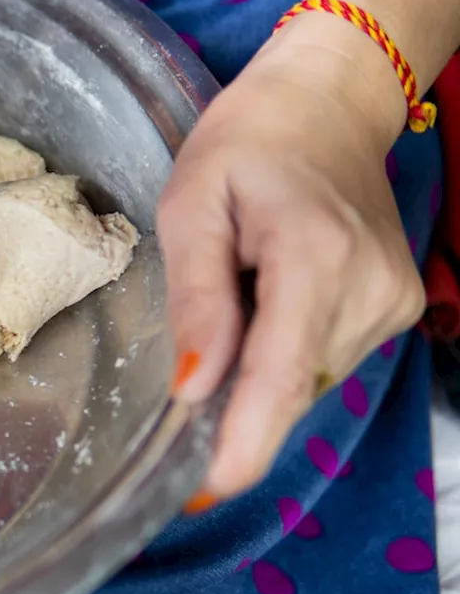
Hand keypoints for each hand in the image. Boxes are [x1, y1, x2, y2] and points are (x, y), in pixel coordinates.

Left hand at [158, 19, 423, 499]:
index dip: (245, 441)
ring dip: (261, 368)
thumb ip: (198, 298)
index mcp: (313, 255)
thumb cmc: (246, 144)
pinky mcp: (401, 305)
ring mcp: (396, 299)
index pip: (281, 374)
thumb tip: (193, 388)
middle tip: (195, 367)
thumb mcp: (192, 206)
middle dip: (237, 403)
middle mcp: (369, 287)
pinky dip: (287, 351)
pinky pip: (326, 358)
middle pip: (291, 387)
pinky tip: (272, 299)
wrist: (329, 103)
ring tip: (243, 292)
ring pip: (308, 379)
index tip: (208, 490)